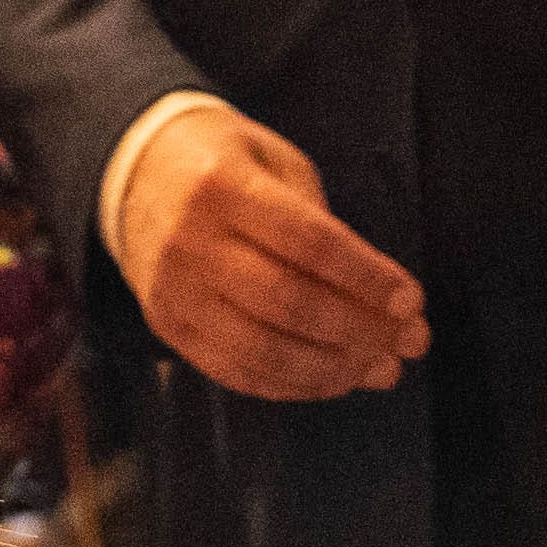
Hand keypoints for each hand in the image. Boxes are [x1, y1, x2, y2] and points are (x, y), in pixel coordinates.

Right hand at [106, 102, 421, 400]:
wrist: (135, 172)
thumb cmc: (223, 164)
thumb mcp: (275, 162)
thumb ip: (321, 222)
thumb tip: (377, 298)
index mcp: (223, 186)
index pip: (309, 242)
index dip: (367, 278)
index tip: (411, 300)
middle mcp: (191, 241)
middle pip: (290, 303)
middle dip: (362, 330)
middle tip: (410, 342)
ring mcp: (174, 290)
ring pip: (263, 350)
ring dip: (333, 369)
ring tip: (380, 368)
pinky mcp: (166, 325)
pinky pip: (234, 372)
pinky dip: (292, 385)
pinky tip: (332, 378)